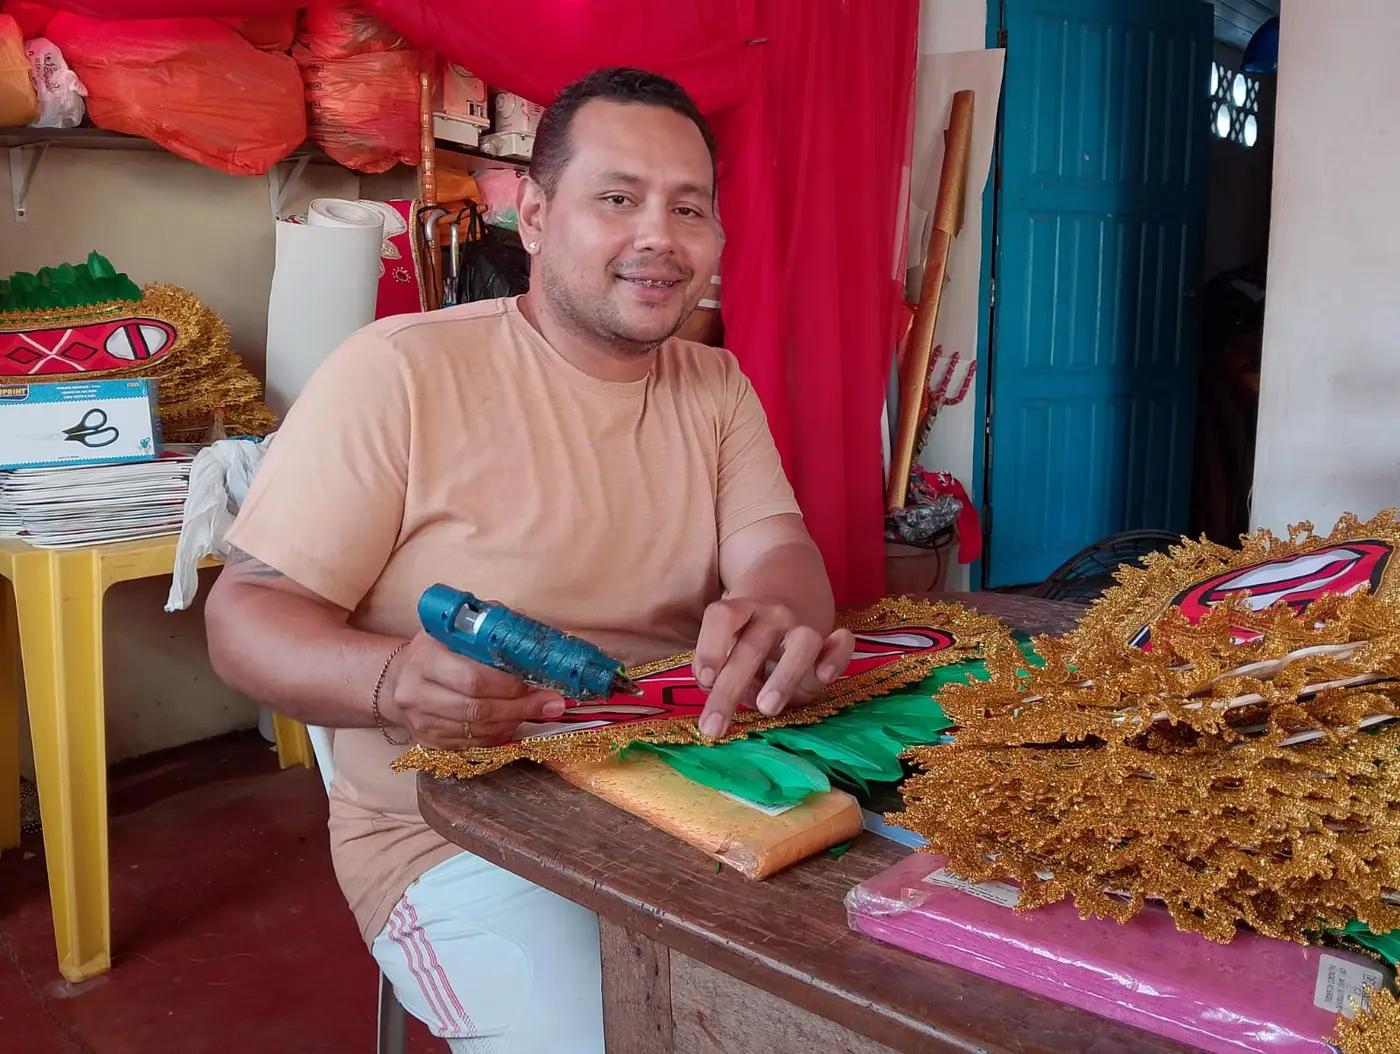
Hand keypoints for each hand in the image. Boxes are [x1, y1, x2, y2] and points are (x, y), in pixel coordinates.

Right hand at [378, 631, 566, 748]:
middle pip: (477, 708)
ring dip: (514, 720)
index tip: (537, 680)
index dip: (509, 683)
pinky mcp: (428, 741)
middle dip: (520, 706)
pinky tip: (513, 721)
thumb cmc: (437, 650)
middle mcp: (415, 692)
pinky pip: (472, 744)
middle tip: (549, 701)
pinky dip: (499, 734)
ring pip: (477, 730)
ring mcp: (420, 721)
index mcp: (424, 658)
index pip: (473, 678)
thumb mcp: (456, 629)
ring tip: (537, 709)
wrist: (399, 679)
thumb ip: (490, 627)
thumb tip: (528, 631)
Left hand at [691, 597, 854, 738]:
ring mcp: (804, 624)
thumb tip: (718, 689)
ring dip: (783, 677)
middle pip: (751, 649)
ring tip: (767, 707)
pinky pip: (841, 646)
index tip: (703, 679)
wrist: (794, 571)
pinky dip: (837, 656)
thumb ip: (725, 661)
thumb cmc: (752, 620)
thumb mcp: (731, 631)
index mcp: (742, 607)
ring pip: (801, 645)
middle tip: (714, 726)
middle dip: (730, 690)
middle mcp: (772, 614)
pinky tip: (826, 674)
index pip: (723, 618)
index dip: (711, 647)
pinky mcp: (830, 637)